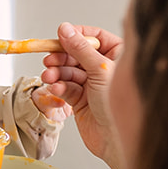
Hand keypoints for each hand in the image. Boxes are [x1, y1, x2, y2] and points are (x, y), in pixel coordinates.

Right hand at [40, 23, 125, 168]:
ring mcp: (92, 84)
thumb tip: (65, 29)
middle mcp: (104, 69)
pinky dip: (59, 87)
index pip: (95, 36)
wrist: (114, 139)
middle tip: (49, 60)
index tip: (60, 36)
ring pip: (68, 71)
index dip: (76, 35)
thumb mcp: (100, 69)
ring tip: (49, 77)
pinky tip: (57, 90)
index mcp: (117, 56)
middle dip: (61, 57)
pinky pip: (66, 87)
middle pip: (76, 54)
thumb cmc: (118, 105)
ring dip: (56, 73)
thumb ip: (80, 48)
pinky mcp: (80, 99)